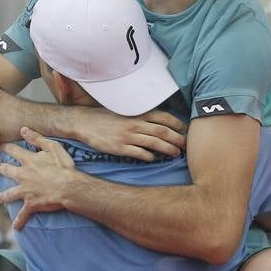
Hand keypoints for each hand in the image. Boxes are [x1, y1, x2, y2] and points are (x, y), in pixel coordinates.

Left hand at [0, 128, 76, 229]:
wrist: (69, 188)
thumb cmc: (64, 167)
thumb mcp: (53, 147)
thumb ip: (37, 138)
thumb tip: (23, 129)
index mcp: (28, 161)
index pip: (12, 151)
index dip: (5, 147)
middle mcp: (23, 175)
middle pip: (7, 171)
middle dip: (2, 169)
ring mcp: (25, 191)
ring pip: (9, 194)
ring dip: (4, 196)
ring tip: (1, 198)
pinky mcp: (31, 204)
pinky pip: (23, 215)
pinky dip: (19, 222)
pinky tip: (16, 228)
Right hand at [69, 107, 185, 161]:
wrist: (84, 122)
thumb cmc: (106, 117)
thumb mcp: (125, 111)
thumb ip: (141, 116)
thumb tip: (159, 122)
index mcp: (137, 113)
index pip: (163, 117)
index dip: (177, 124)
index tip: (185, 130)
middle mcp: (134, 124)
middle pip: (162, 131)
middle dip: (177, 138)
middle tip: (187, 145)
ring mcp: (127, 136)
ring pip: (154, 143)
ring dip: (168, 149)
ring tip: (176, 153)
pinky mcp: (120, 148)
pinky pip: (139, 153)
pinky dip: (149, 156)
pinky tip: (155, 159)